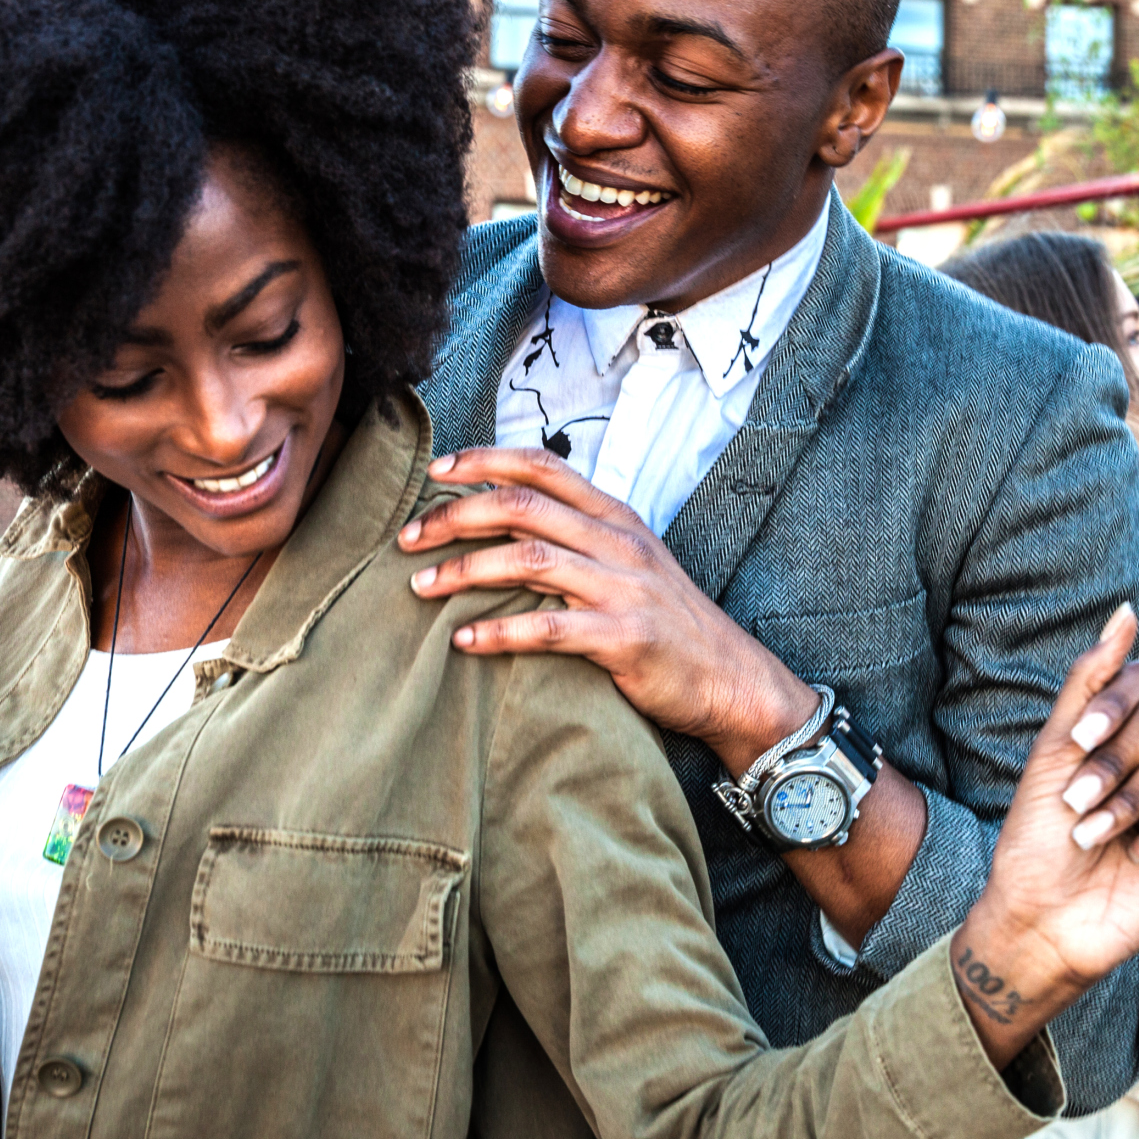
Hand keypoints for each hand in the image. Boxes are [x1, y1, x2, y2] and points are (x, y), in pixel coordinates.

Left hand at [399, 447, 817, 773]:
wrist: (729, 679)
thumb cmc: (668, 624)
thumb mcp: (629, 563)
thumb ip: (577, 538)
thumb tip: (501, 525)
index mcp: (615, 516)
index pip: (542, 465)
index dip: (484, 460)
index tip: (436, 471)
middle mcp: (618, 542)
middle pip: (521, 506)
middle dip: (455, 516)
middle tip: (408, 537)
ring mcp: (624, 587)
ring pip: (528, 559)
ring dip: (465, 570)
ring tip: (421, 586)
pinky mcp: (625, 636)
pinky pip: (550, 628)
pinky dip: (500, 632)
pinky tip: (465, 641)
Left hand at [950, 605, 1138, 1061]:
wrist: (1039, 915)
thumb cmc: (1036, 838)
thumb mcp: (1053, 751)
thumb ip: (1089, 680)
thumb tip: (1126, 611)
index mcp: (1120, 733)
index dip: (1115, 702)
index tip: (1077, 740)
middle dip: (1112, 759)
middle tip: (1076, 802)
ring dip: (1130, 798)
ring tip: (1093, 835)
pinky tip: (1135, 853)